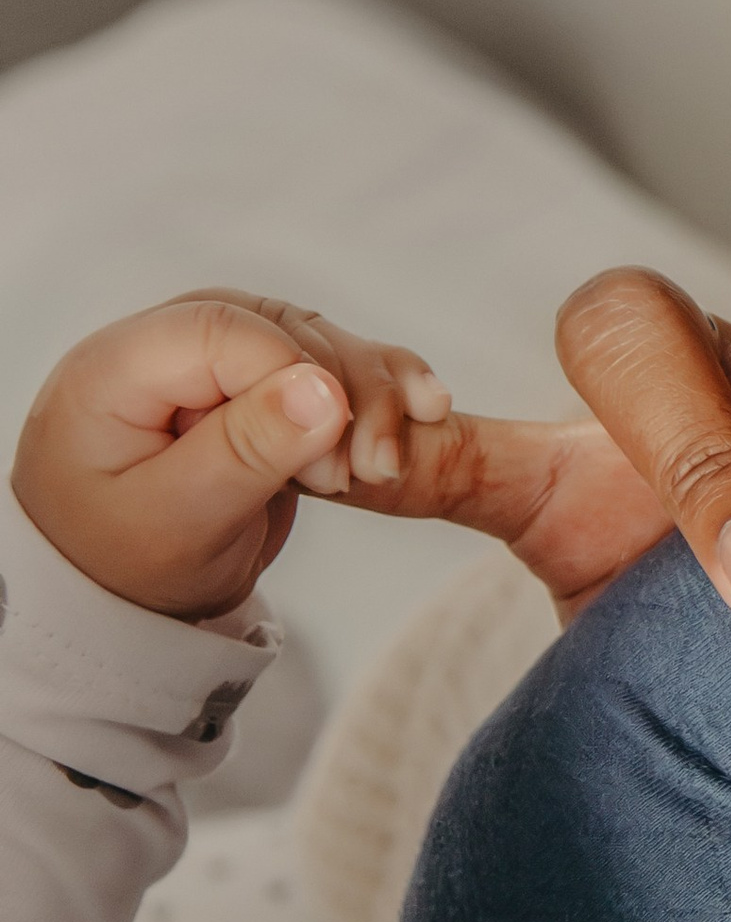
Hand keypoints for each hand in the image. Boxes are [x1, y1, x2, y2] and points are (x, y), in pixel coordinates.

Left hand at [10, 295, 444, 617]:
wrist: (117, 594)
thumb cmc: (122, 562)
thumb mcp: (179, 520)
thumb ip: (244, 450)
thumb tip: (323, 389)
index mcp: (116, 368)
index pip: (225, 329)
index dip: (294, 378)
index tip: (329, 463)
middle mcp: (166, 344)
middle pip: (281, 327)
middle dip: (344, 391)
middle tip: (368, 473)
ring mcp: (215, 359)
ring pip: (317, 339)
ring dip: (369, 397)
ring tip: (385, 466)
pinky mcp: (256, 381)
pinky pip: (329, 361)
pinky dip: (377, 390)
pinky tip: (422, 410)